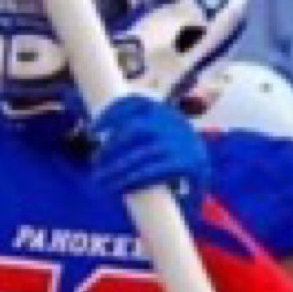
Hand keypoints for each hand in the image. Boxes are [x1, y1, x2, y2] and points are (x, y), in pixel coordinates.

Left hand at [88, 94, 209, 206]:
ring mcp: (180, 143)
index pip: (135, 102)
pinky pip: (153, 172)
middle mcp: (172, 122)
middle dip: (111, 146)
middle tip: (95, 162)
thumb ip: (133, 127)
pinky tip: (117, 189)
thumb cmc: (166, 149)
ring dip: (116, 170)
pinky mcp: (186, 163)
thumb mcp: (154, 129)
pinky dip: (132, 180)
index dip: (111, 113)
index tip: (92, 129)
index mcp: (163, 110)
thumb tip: (96, 134)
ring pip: (140, 155)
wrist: (201, 167)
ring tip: (99, 181)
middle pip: (135, 129)